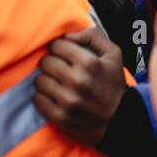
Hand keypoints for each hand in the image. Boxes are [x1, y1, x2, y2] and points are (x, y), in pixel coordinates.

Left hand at [33, 27, 125, 145]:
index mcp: (89, 63)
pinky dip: (43, 97)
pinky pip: (38, 100)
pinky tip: (54, 96)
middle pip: (45, 62)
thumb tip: (67, 35)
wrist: (119, 121)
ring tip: (57, 83)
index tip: (64, 55)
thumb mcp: (113, 54)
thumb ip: (93, 36)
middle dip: (51, 63)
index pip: (57, 46)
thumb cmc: (113, 84)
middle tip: (60, 69)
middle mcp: (77, 80)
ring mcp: (67, 100)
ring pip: (39, 81)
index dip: (60, 48)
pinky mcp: (60, 117)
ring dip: (46, 80)